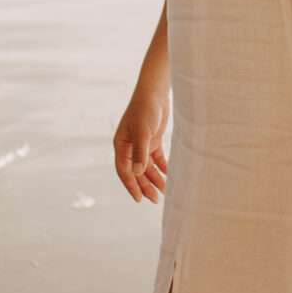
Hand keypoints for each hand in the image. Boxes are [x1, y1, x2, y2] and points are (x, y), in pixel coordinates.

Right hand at [113, 89, 169, 203]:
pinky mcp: (153, 140)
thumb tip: (138, 173)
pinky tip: (170, 177)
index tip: (139, 199)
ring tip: (165, 192)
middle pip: (136, 172)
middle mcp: (129, 147)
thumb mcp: (142, 131)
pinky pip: (157, 159)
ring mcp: (142, 144)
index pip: (124, 170)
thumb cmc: (145, 109)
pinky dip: (162, 168)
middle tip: (155, 200)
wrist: (156, 92)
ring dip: (155, 179)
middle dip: (145, 186)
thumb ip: (140, 152)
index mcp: (121, 145)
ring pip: (147, 167)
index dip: (131, 185)